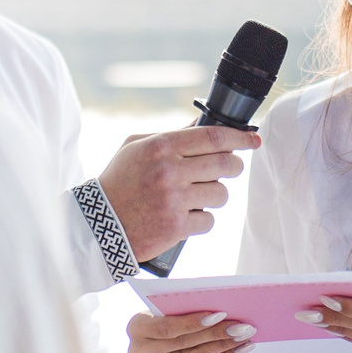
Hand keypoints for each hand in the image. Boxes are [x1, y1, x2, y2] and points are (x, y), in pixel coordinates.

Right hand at [98, 127, 261, 261]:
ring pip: (221, 194)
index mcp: (161, 147)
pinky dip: (201, 219)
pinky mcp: (177, 227)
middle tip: (228, 169)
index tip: (253, 140)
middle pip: (225, 165)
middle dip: (233, 167)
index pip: (213, 137)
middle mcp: (169, 171)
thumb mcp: (136, 148)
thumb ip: (171, 135)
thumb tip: (203, 125)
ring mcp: (174, 200)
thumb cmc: (118, 182)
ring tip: (196, 197)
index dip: (239, 138)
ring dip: (215, 196)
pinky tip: (184, 216)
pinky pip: (209, 220)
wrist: (97, 224)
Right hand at [127, 309, 255, 352]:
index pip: (167, 327)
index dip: (193, 322)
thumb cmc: (160, 319)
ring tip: (245, 337)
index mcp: (136, 328)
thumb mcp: (160, 311)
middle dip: (217, 333)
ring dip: (224, 346)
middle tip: (243, 326)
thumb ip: (178, 309)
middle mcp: (141, 352)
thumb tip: (217, 305)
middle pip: (186, 342)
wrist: (151, 348)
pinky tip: (240, 350)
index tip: (220, 314)